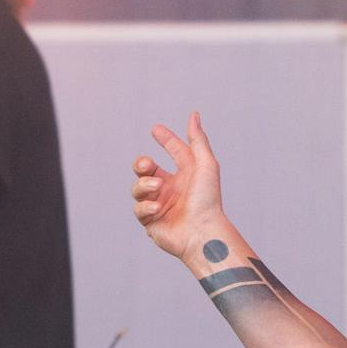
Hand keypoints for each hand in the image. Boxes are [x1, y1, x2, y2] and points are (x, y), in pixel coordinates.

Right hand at [132, 112, 231, 264]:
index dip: (166, 139)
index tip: (155, 129)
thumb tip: (194, 115)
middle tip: (146, 165)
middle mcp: (172, 188)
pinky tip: (159, 208)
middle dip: (141, 164)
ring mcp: (159, 205)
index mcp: (186, 175)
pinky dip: (146, 206)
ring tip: (158, 189)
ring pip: (138, 188)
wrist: (202, 233)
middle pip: (145, 169)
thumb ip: (198, 140)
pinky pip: (139, 209)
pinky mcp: (151, 222)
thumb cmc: (208, 200)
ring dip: (144, 185)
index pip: (174, 152)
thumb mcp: (205, 165)